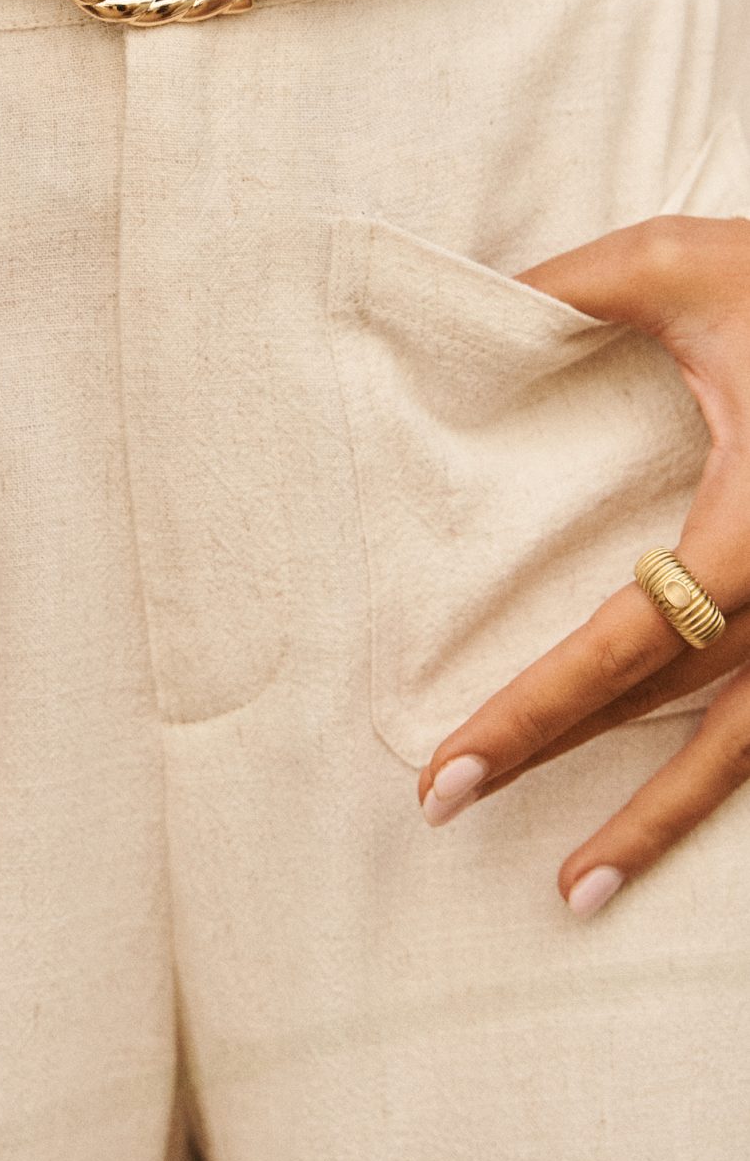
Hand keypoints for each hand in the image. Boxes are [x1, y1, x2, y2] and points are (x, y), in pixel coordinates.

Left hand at [417, 210, 749, 916]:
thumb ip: (573, 287)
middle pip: (671, 717)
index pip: (623, 646)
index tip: (446, 771)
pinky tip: (663, 812)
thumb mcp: (684, 265)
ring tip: (575, 895)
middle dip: (561, 774)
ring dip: (660, 821)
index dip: (531, 715)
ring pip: (746, 749)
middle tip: (442, 809)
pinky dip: (722, 772)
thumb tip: (471, 300)